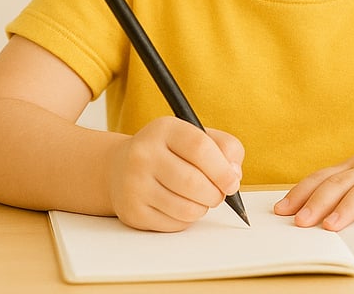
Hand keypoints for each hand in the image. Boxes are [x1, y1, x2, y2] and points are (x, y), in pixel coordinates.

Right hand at [106, 117, 243, 230]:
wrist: (119, 167)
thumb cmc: (169, 151)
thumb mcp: (195, 135)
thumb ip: (225, 148)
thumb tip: (234, 175)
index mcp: (164, 129)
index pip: (200, 148)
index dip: (222, 169)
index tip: (233, 181)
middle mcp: (144, 155)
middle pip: (194, 182)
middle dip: (216, 193)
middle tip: (220, 193)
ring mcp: (135, 184)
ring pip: (186, 208)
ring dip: (203, 208)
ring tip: (201, 198)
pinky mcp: (133, 212)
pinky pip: (174, 224)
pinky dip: (187, 219)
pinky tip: (182, 205)